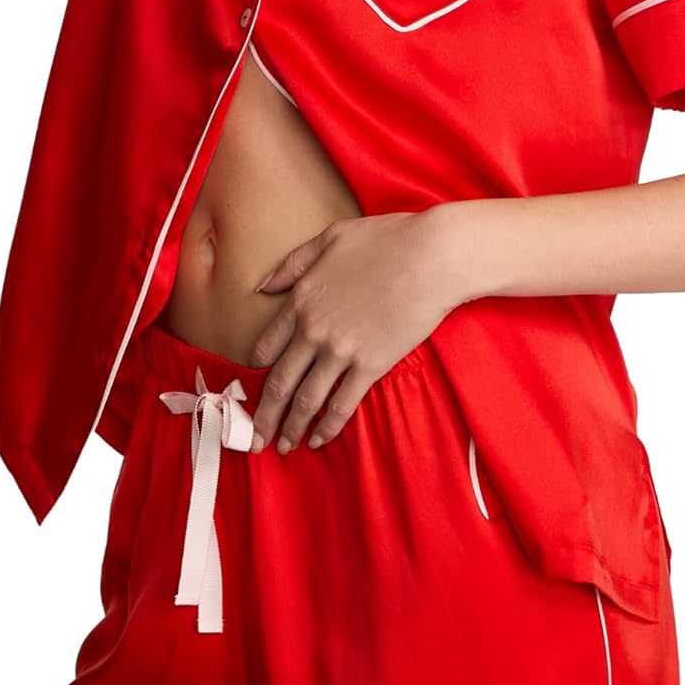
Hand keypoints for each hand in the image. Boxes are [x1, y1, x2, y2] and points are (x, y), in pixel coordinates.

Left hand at [247, 209, 457, 453]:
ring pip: (305, 400)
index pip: (266, 347)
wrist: (432, 255)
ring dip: (290, 428)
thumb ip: (293, 264)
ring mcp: (341, 351)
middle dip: (263, 415)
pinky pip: (342, 404)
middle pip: (278, 382)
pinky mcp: (371, 365)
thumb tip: (263, 285)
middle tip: (252, 438)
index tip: (251, 390)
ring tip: (282, 447)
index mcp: (301, 300)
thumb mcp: (330, 238)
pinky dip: (327, 427)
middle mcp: (313, 330)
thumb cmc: (387, 239)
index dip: (255, 373)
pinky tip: (319, 440)